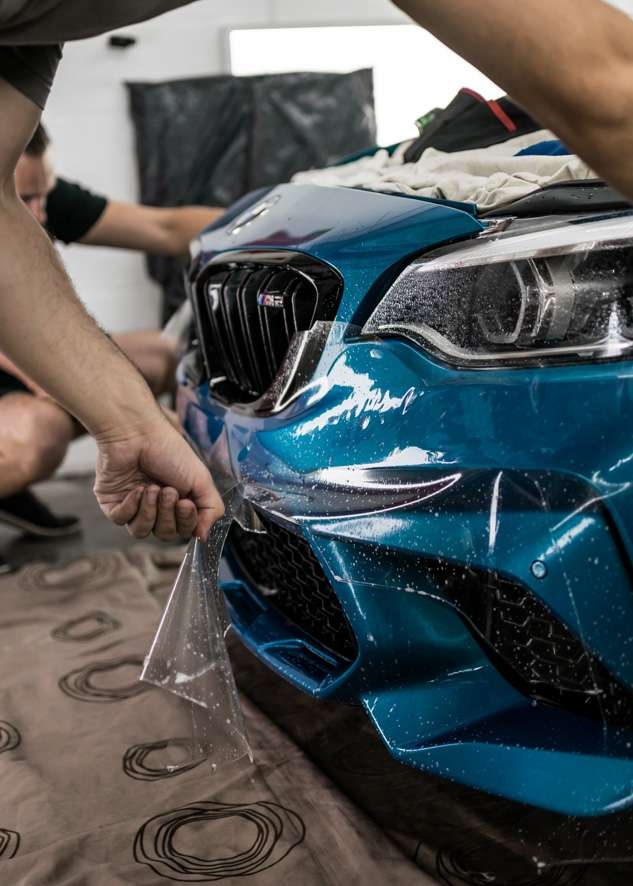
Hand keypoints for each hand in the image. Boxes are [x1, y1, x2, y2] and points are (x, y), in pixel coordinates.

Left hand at [94, 413, 223, 541]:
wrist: (137, 432)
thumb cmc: (168, 449)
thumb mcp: (201, 479)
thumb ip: (211, 509)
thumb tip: (203, 536)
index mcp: (177, 502)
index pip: (183, 529)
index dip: (185, 522)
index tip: (186, 503)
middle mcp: (156, 506)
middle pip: (164, 533)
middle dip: (167, 514)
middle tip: (168, 490)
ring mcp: (133, 505)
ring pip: (141, 531)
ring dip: (149, 510)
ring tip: (151, 488)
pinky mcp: (112, 503)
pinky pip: (120, 520)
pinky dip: (130, 506)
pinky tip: (135, 488)